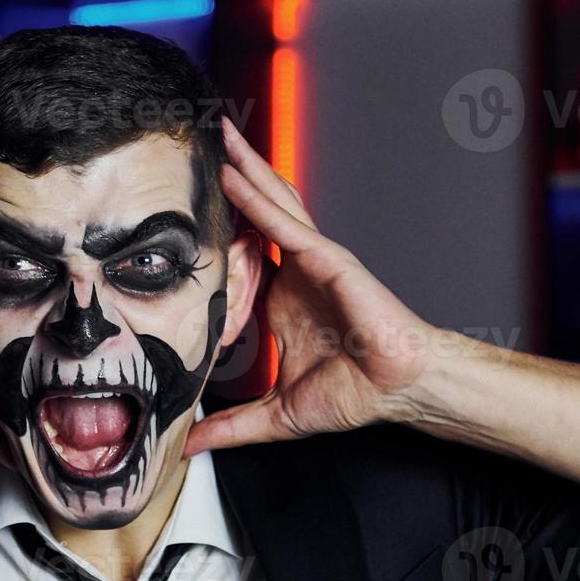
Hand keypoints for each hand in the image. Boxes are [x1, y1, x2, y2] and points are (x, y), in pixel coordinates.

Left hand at [185, 120, 442, 455]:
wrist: (397, 389)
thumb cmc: (354, 393)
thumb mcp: (275, 415)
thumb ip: (231, 426)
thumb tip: (188, 445)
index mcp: (282, 298)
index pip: (242, 253)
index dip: (217, 228)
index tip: (182, 209)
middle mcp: (296, 271)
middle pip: (257, 212)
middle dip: (231, 176)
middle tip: (199, 143)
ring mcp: (313, 260)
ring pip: (273, 203)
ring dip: (245, 168)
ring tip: (219, 135)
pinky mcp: (327, 259)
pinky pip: (288, 224)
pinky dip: (259, 199)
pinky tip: (235, 174)